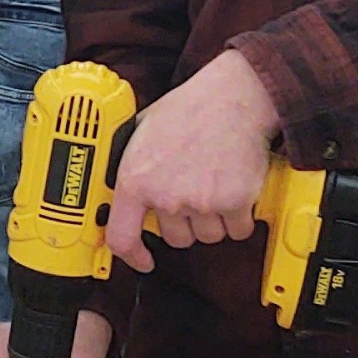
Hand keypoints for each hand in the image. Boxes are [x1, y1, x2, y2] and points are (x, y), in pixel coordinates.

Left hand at [106, 50, 279, 272]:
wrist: (236, 97)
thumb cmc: (191, 108)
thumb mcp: (142, 130)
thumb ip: (130, 164)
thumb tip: (117, 184)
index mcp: (136, 180)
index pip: (122, 236)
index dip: (132, 256)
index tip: (143, 260)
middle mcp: (166, 196)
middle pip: (176, 238)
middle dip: (184, 222)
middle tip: (193, 192)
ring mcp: (201, 202)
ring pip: (207, 236)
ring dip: (213, 220)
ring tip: (215, 183)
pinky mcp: (234, 203)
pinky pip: (237, 230)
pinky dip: (240, 217)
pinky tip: (236, 189)